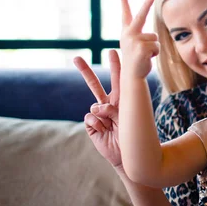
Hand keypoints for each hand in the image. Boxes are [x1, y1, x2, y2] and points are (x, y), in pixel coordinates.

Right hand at [73, 49, 122, 166]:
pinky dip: (98, 124)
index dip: (115, 65)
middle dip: (85, 71)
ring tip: (111, 125)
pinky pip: (90, 118)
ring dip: (103, 114)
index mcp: (120, 100)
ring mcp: (98, 114)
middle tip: (76, 58)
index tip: (112, 51)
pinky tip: (104, 131)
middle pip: (94, 85)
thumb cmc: (131, 135)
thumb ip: (112, 109)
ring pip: (92, 103)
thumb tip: (96, 107)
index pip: (118, 79)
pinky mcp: (90, 124)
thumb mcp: (127, 118)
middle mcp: (107, 104)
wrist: (125, 154)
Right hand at [120, 0, 158, 78]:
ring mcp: (135, 41)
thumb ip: (139, 36)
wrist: (132, 75)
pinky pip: (157, 46)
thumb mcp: (135, 45)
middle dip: (146, 4)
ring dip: (153, 47)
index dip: (124, 3)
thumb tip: (152, 34)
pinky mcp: (142, 48)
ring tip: (145, 55)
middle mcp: (129, 34)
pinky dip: (155, 53)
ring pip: (155, 38)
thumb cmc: (136, 60)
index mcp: (126, 33)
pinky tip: (147, 58)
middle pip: (141, 16)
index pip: (125, 15)